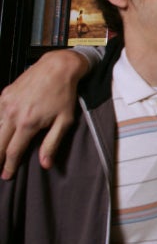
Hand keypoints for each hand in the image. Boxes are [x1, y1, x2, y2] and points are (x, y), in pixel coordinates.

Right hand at [0, 50, 88, 178]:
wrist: (57, 68)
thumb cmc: (63, 95)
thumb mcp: (64, 122)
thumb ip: (51, 144)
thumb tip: (45, 165)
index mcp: (27, 123)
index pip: (14, 151)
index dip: (9, 166)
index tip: (6, 176)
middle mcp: (12, 113)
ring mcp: (6, 102)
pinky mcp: (4, 94)